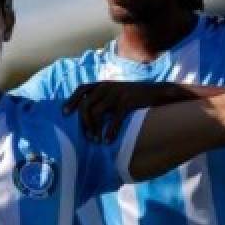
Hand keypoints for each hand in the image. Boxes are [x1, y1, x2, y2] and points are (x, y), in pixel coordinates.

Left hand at [64, 81, 208, 142]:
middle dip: (83, 122)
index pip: (82, 89)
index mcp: (104, 84)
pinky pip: (114, 117)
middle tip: (86, 136)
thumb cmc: (136, 97)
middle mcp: (108, 86)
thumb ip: (104, 100)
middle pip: (86, 104)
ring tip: (96, 141)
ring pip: (97, 111)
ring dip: (94, 128)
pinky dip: (110, 130)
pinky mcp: (129, 100)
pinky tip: (108, 141)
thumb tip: (89, 116)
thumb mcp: (118, 95)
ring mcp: (118, 92)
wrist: (160, 92)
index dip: (71, 100)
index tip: (64, 113)